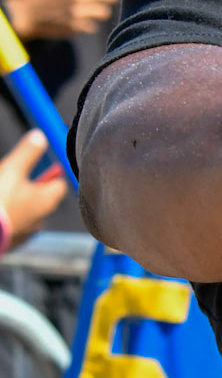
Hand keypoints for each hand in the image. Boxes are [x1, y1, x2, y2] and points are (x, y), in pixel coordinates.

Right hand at [0, 131, 67, 245]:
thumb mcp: (12, 169)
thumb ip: (28, 152)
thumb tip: (40, 136)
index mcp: (46, 200)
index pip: (59, 186)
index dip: (53, 176)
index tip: (49, 168)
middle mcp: (40, 218)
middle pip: (44, 200)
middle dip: (35, 188)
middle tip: (24, 179)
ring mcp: (26, 232)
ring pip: (29, 213)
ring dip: (21, 203)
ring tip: (8, 193)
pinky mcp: (12, 241)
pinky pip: (16, 226)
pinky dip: (12, 217)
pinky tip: (3, 211)